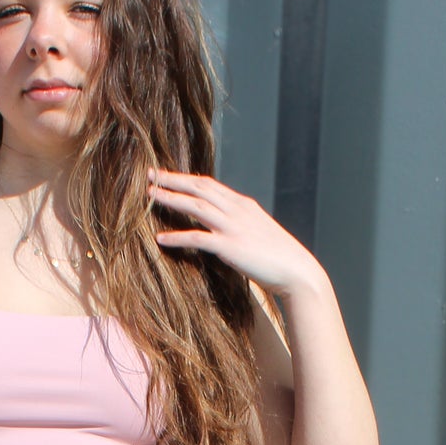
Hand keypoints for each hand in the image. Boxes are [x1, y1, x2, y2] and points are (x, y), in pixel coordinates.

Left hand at [146, 167, 317, 298]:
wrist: (297, 270)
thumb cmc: (278, 256)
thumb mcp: (257, 231)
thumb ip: (239, 224)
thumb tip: (223, 227)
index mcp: (243, 204)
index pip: (209, 183)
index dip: (186, 177)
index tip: (166, 175)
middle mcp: (236, 209)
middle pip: (199, 186)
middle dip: (172, 179)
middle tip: (149, 174)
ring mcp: (233, 226)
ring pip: (195, 205)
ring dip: (170, 198)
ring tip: (148, 196)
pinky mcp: (230, 246)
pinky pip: (197, 238)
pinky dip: (177, 236)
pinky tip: (160, 238)